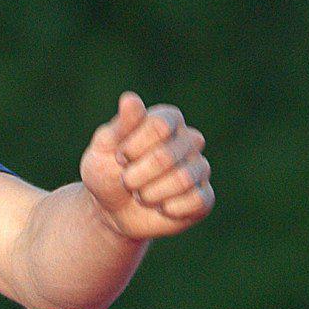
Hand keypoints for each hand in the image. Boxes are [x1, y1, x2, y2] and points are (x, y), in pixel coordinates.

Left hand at [81, 91, 213, 240]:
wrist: (110, 209)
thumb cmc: (106, 171)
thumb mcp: (104, 147)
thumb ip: (121, 125)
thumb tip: (130, 99)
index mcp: (167, 120)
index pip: (160, 126)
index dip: (133, 147)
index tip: (119, 156)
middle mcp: (189, 140)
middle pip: (166, 156)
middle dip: (136, 175)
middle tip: (126, 180)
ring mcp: (199, 168)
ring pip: (182, 179)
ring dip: (150, 193)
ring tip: (141, 195)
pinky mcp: (204, 197)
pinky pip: (195, 201)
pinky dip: (168, 209)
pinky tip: (160, 207)